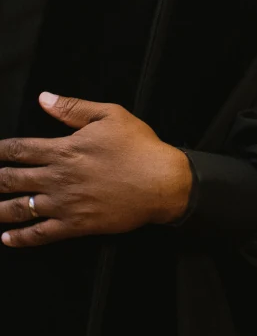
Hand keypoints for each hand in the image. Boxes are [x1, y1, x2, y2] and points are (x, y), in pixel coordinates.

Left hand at [0, 92, 193, 247]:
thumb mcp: (111, 115)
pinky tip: (7, 237)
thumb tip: (44, 98)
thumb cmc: (140, 148)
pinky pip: (40, 234)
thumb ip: (74, 108)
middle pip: (10, 180)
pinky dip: (20, 238)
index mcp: (64, 150)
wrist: (162, 182)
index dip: (1, 151)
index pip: (19, 150)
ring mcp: (65, 203)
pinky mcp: (76, 225)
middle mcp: (58, 177)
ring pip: (18, 208)